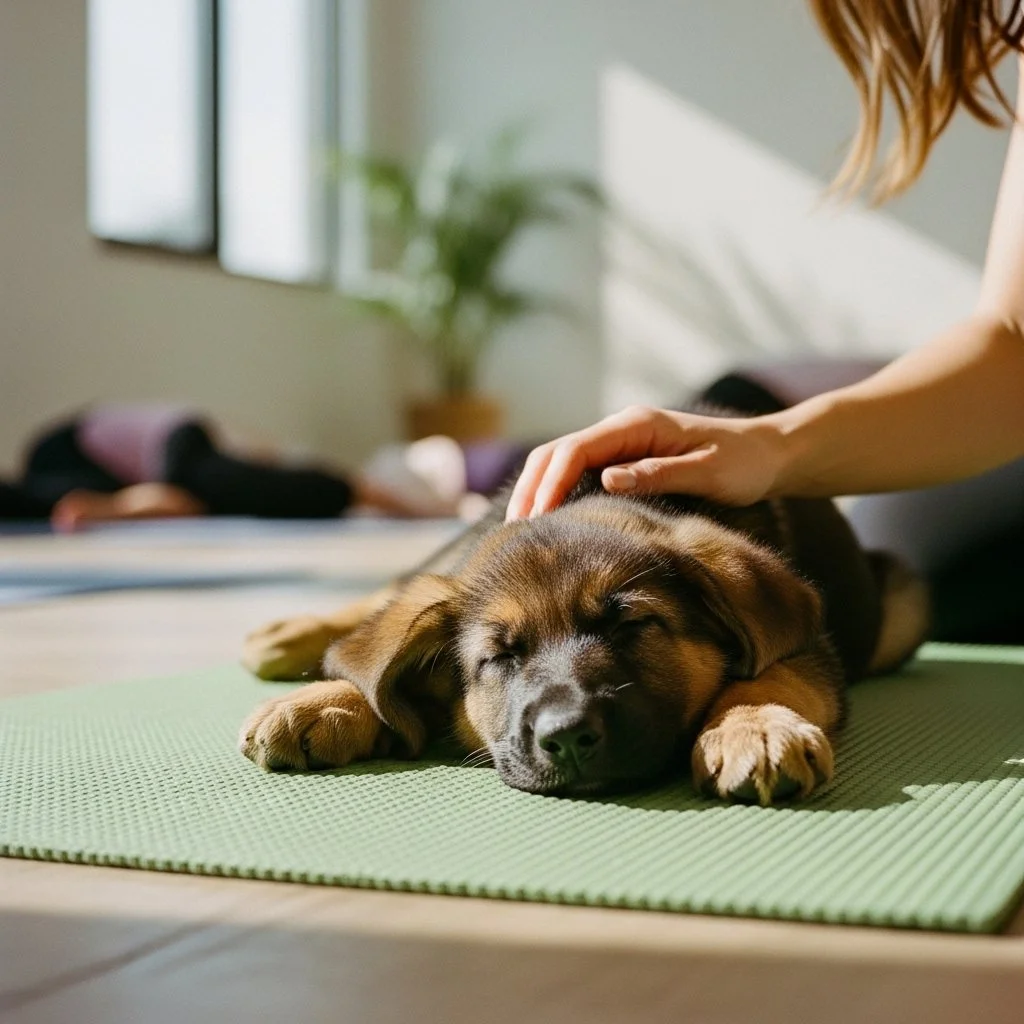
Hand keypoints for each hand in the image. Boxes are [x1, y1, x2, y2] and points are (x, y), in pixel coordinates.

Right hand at [505, 405, 786, 518]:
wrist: (770, 454)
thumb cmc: (745, 464)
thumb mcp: (708, 472)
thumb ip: (657, 474)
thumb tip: (605, 479)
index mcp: (636, 426)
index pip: (574, 450)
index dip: (548, 484)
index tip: (533, 520)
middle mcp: (622, 429)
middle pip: (556, 452)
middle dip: (531, 488)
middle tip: (512, 531)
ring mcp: (620, 443)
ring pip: (561, 461)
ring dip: (537, 490)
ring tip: (520, 531)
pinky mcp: (625, 459)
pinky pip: (578, 472)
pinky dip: (555, 492)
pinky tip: (548, 521)